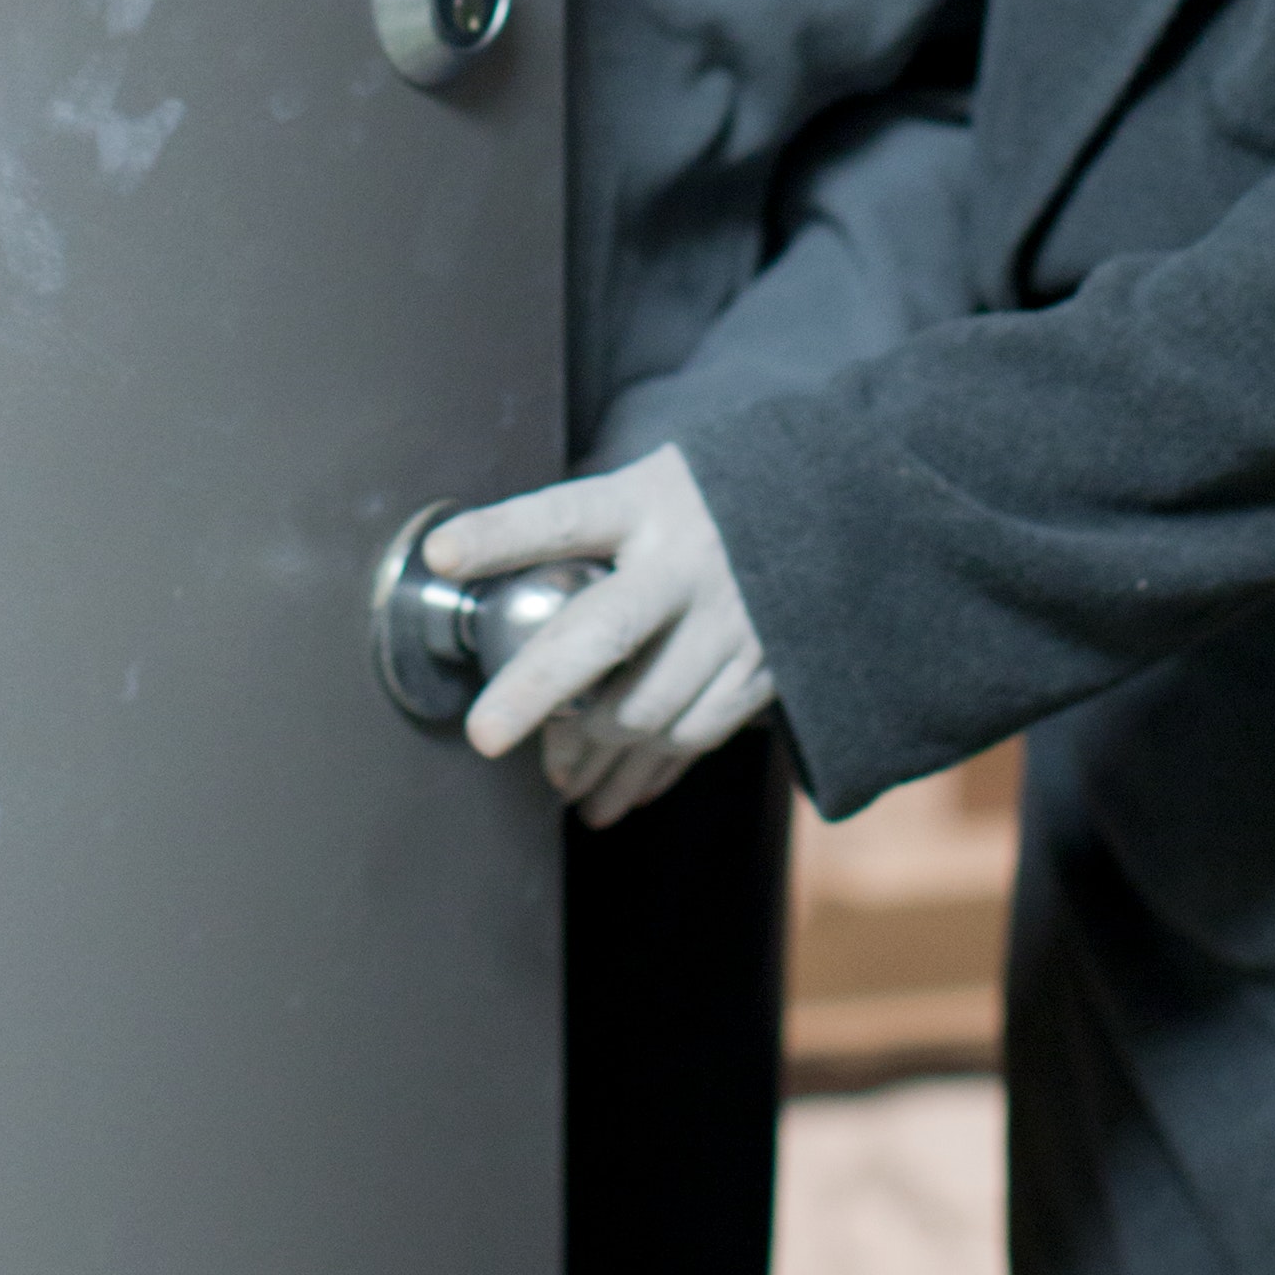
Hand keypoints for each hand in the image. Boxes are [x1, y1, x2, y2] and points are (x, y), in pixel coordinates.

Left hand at [423, 446, 778, 829]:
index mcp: (648, 503)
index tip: (442, 554)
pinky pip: (694, 736)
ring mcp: (734, 619)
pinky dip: (648, 770)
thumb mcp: (648, 486)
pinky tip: (616, 789)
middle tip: (485, 737)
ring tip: (558, 776)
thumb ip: (586, 532)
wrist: (832, 508)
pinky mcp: (766, 668)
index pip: (563, 518)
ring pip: (647, 706)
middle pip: (604, 633)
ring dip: (593, 752)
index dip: (500, 537)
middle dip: (539, 691)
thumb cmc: (706, 499)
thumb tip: (480, 579)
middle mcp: (690, 562)